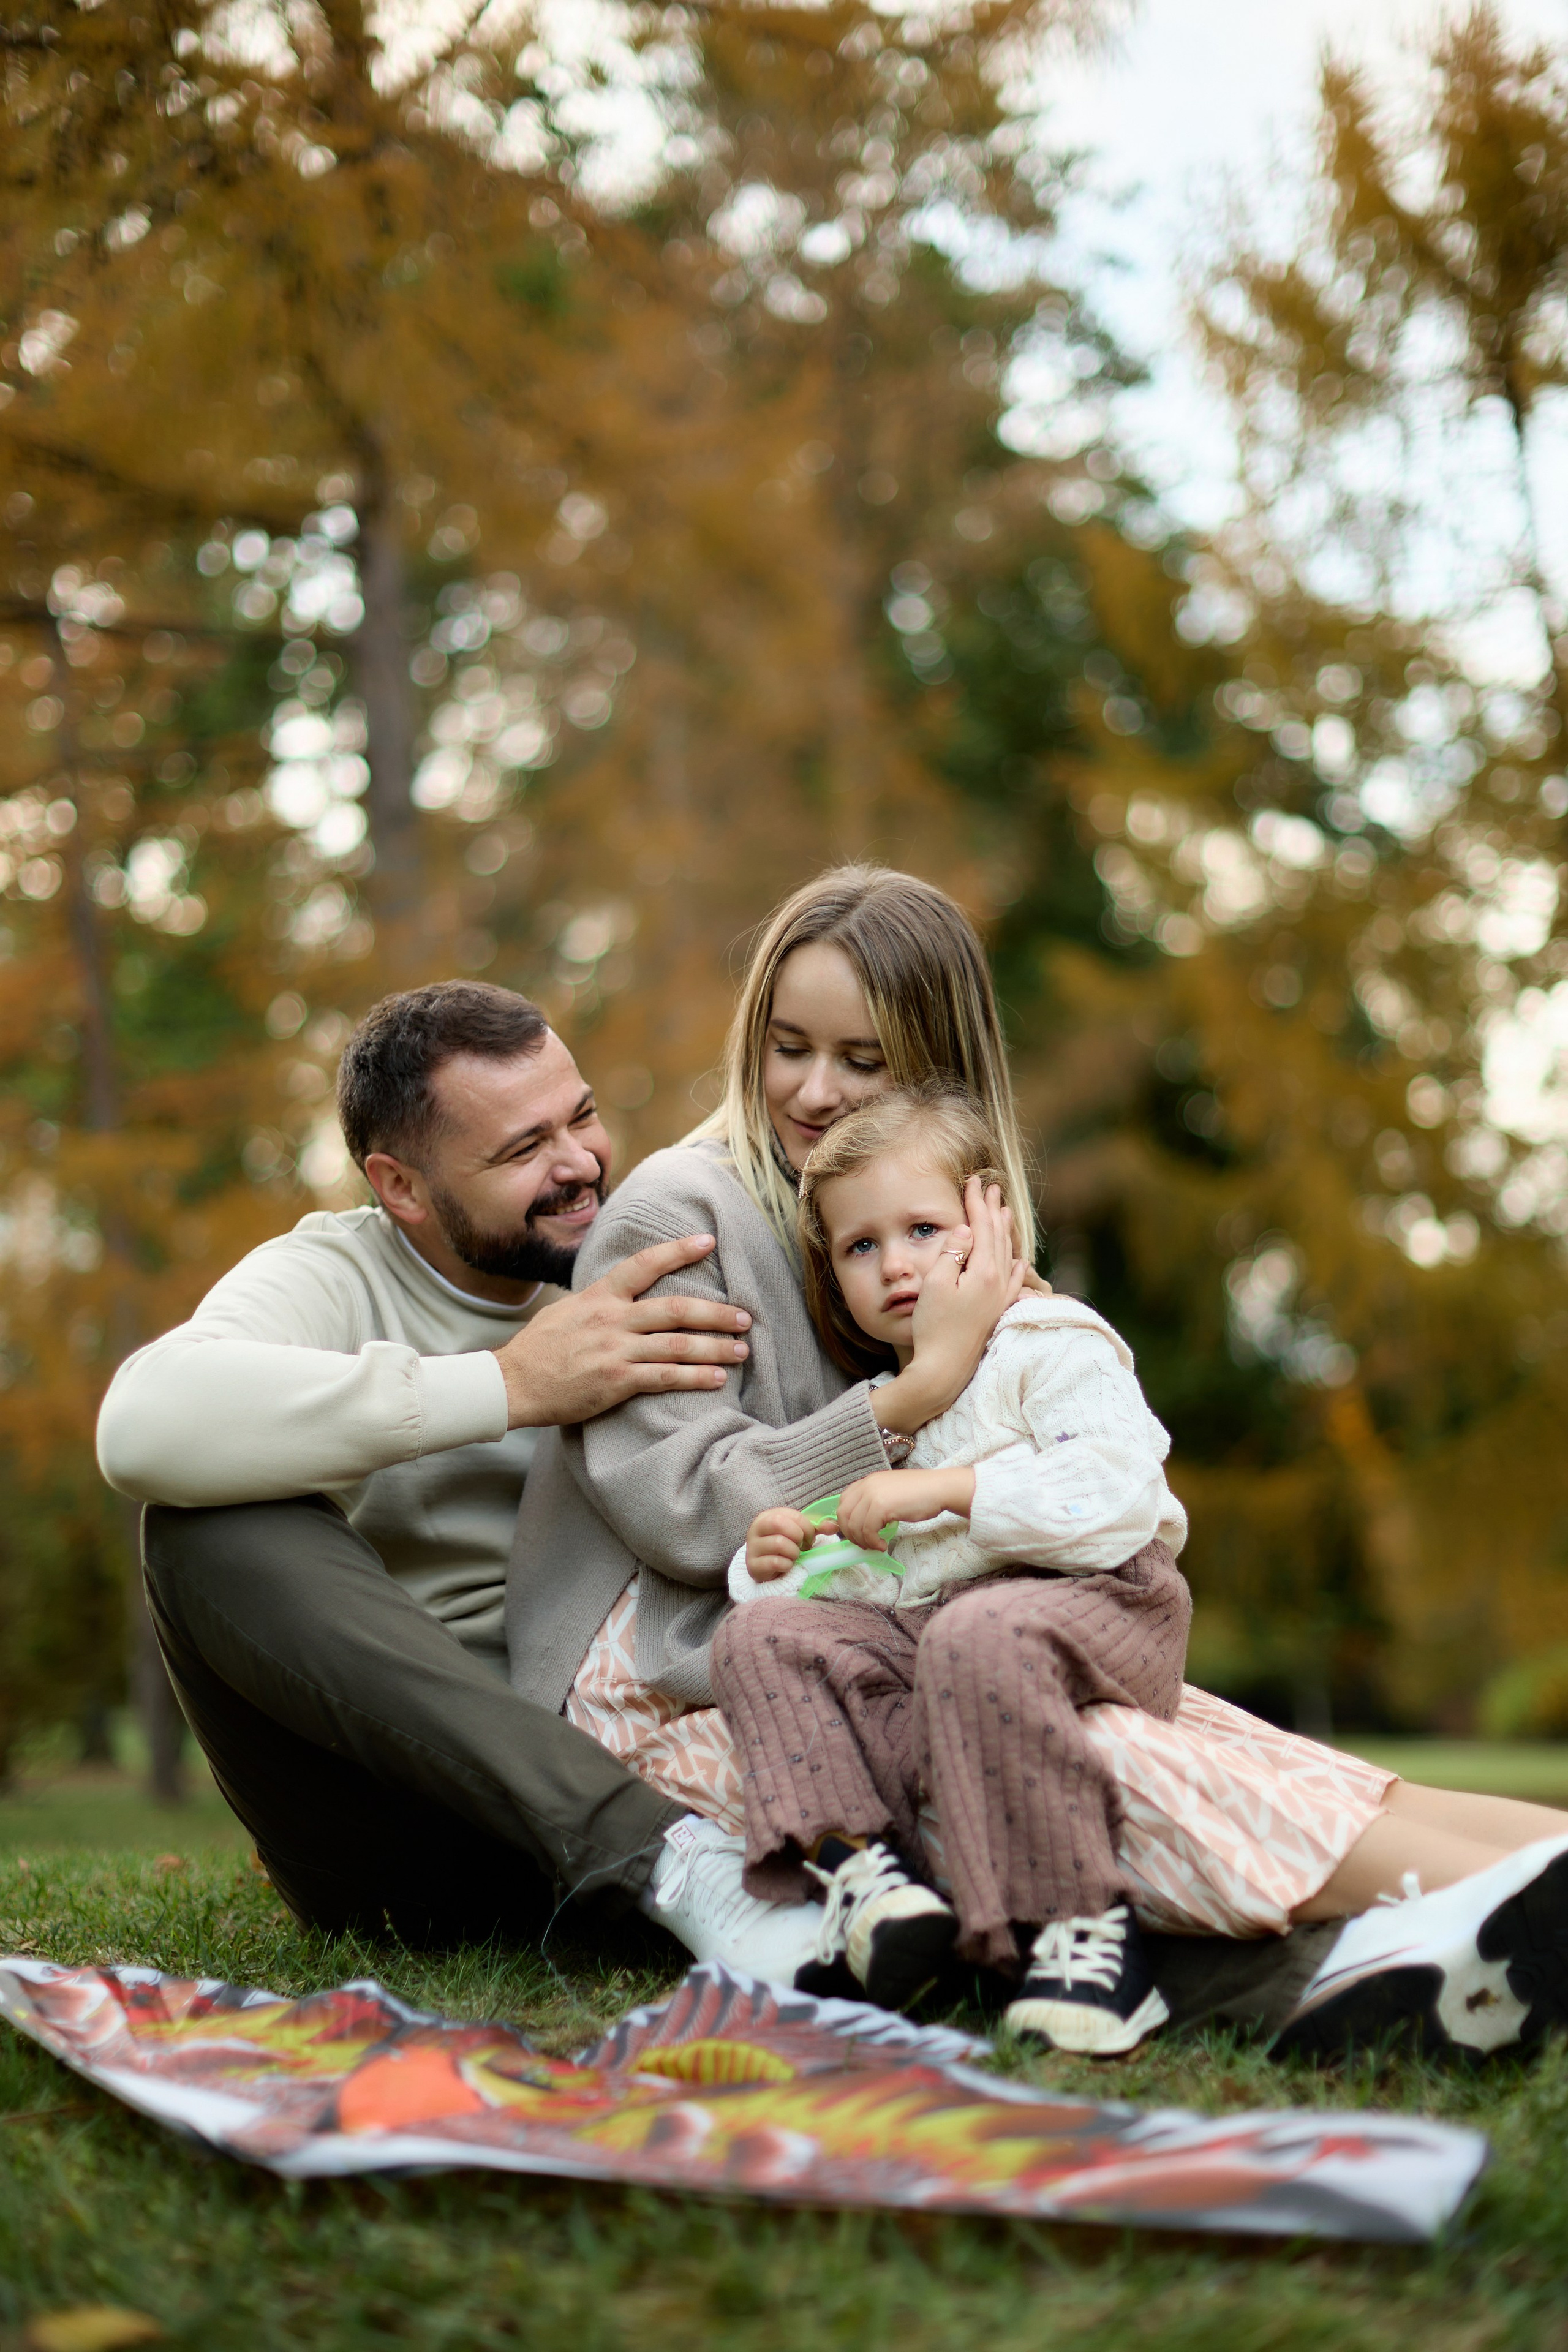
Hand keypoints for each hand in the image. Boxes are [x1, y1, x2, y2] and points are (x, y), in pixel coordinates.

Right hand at [493, 1234, 751, 1426]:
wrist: (513, 1383)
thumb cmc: (539, 1348)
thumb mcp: (567, 1310)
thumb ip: (600, 1301)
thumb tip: (623, 1291)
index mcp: (600, 1296)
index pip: (644, 1264)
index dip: (678, 1250)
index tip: (707, 1241)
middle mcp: (612, 1319)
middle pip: (675, 1309)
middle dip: (716, 1312)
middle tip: (745, 1316)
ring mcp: (615, 1350)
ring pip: (678, 1344)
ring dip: (715, 1347)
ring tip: (741, 1350)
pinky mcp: (617, 1381)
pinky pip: (665, 1378)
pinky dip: (695, 1377)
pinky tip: (717, 1379)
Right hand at [745, 1505, 816, 1581]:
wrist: (768, 1567)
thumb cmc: (785, 1546)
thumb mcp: (799, 1533)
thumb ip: (816, 1527)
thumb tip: (834, 1526)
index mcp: (768, 1516)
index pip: (793, 1515)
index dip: (807, 1528)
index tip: (809, 1538)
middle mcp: (756, 1528)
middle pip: (780, 1524)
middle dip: (797, 1537)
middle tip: (801, 1547)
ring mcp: (752, 1547)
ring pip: (778, 1543)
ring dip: (793, 1553)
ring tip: (793, 1556)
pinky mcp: (753, 1565)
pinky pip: (775, 1562)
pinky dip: (786, 1565)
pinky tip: (786, 1565)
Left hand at [831, 1465, 975, 1550]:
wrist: (938, 1489)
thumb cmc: (919, 1493)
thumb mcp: (890, 1493)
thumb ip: (874, 1502)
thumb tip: (861, 1524)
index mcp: (867, 1481)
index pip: (843, 1503)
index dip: (846, 1522)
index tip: (858, 1534)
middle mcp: (866, 1485)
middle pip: (844, 1515)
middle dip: (851, 1534)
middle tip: (865, 1544)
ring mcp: (872, 1494)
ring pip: (854, 1525)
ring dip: (863, 1541)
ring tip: (876, 1546)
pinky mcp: (881, 1506)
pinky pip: (867, 1530)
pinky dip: (872, 1542)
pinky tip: (882, 1545)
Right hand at [874, 1176, 1025, 1435]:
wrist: (944, 1369)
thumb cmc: (934, 1327)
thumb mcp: (935, 1284)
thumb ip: (952, 1253)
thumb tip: (967, 1230)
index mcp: (983, 1271)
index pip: (982, 1227)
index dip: (977, 1203)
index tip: (973, 1181)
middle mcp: (999, 1282)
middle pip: (999, 1237)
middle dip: (993, 1210)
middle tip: (991, 1187)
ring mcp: (1000, 1298)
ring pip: (1009, 1255)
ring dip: (1006, 1231)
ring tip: (1006, 1212)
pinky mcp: (998, 1313)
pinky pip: (1015, 1281)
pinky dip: (1018, 1265)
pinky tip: (1022, 1261)